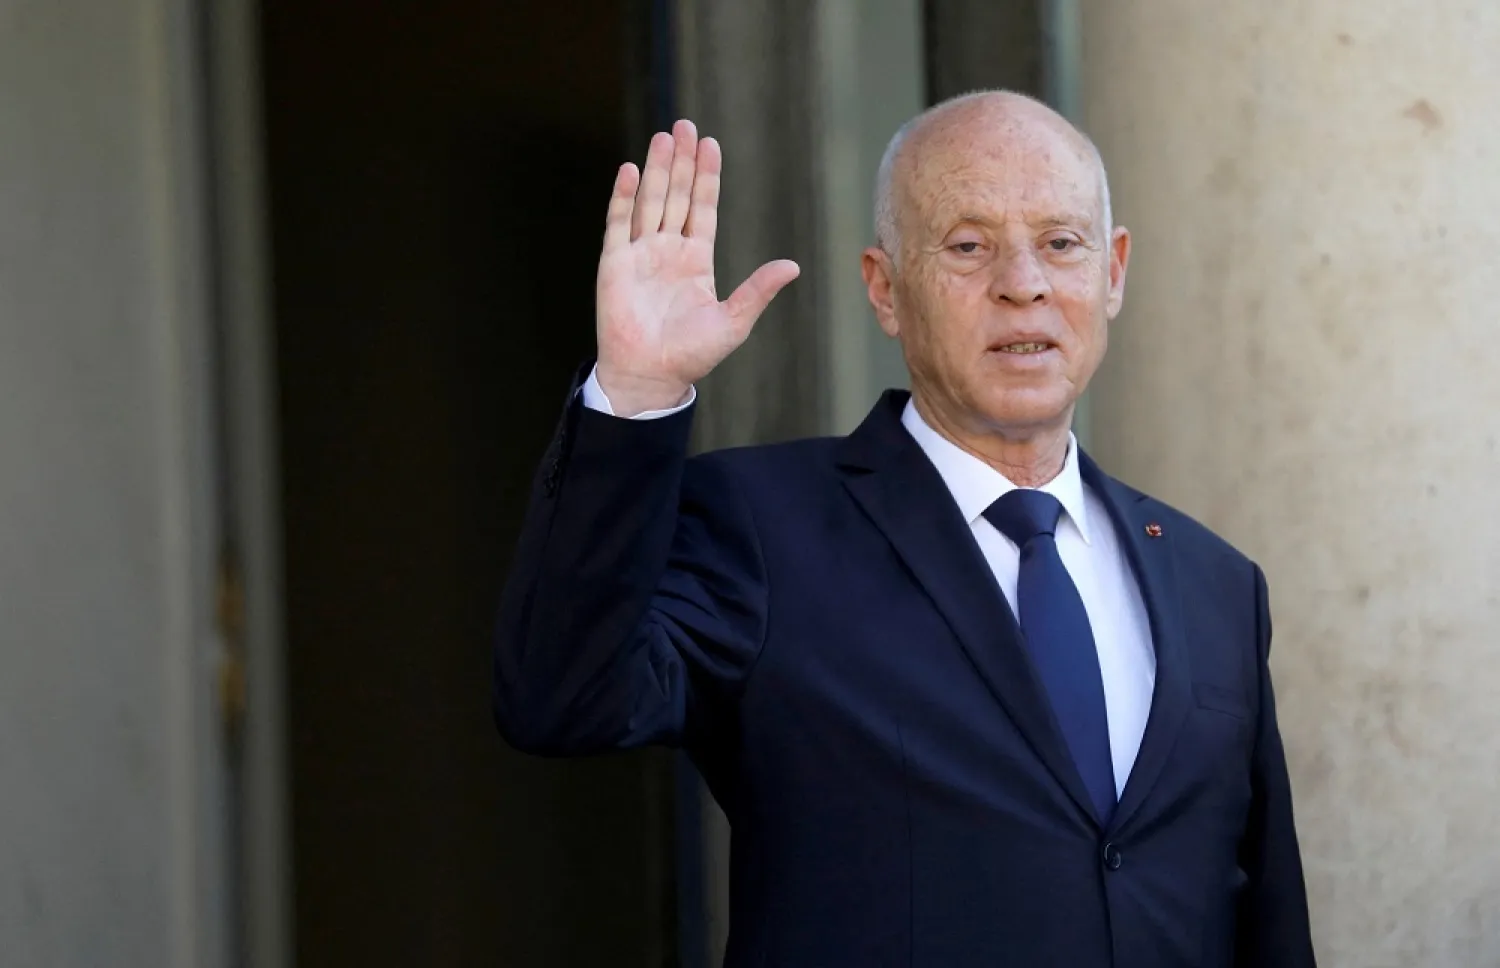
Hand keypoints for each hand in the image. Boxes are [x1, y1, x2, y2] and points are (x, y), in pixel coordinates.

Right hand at [595, 120, 799, 415]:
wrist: (651, 376)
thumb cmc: (692, 355)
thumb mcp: (734, 320)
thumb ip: (758, 290)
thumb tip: (792, 266)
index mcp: (696, 261)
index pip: (703, 208)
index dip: (707, 176)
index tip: (710, 144)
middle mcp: (668, 251)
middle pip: (677, 195)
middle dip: (682, 161)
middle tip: (685, 125)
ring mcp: (640, 255)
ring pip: (650, 202)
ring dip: (657, 170)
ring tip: (663, 137)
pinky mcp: (614, 265)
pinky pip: (618, 224)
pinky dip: (623, 198)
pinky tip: (630, 171)